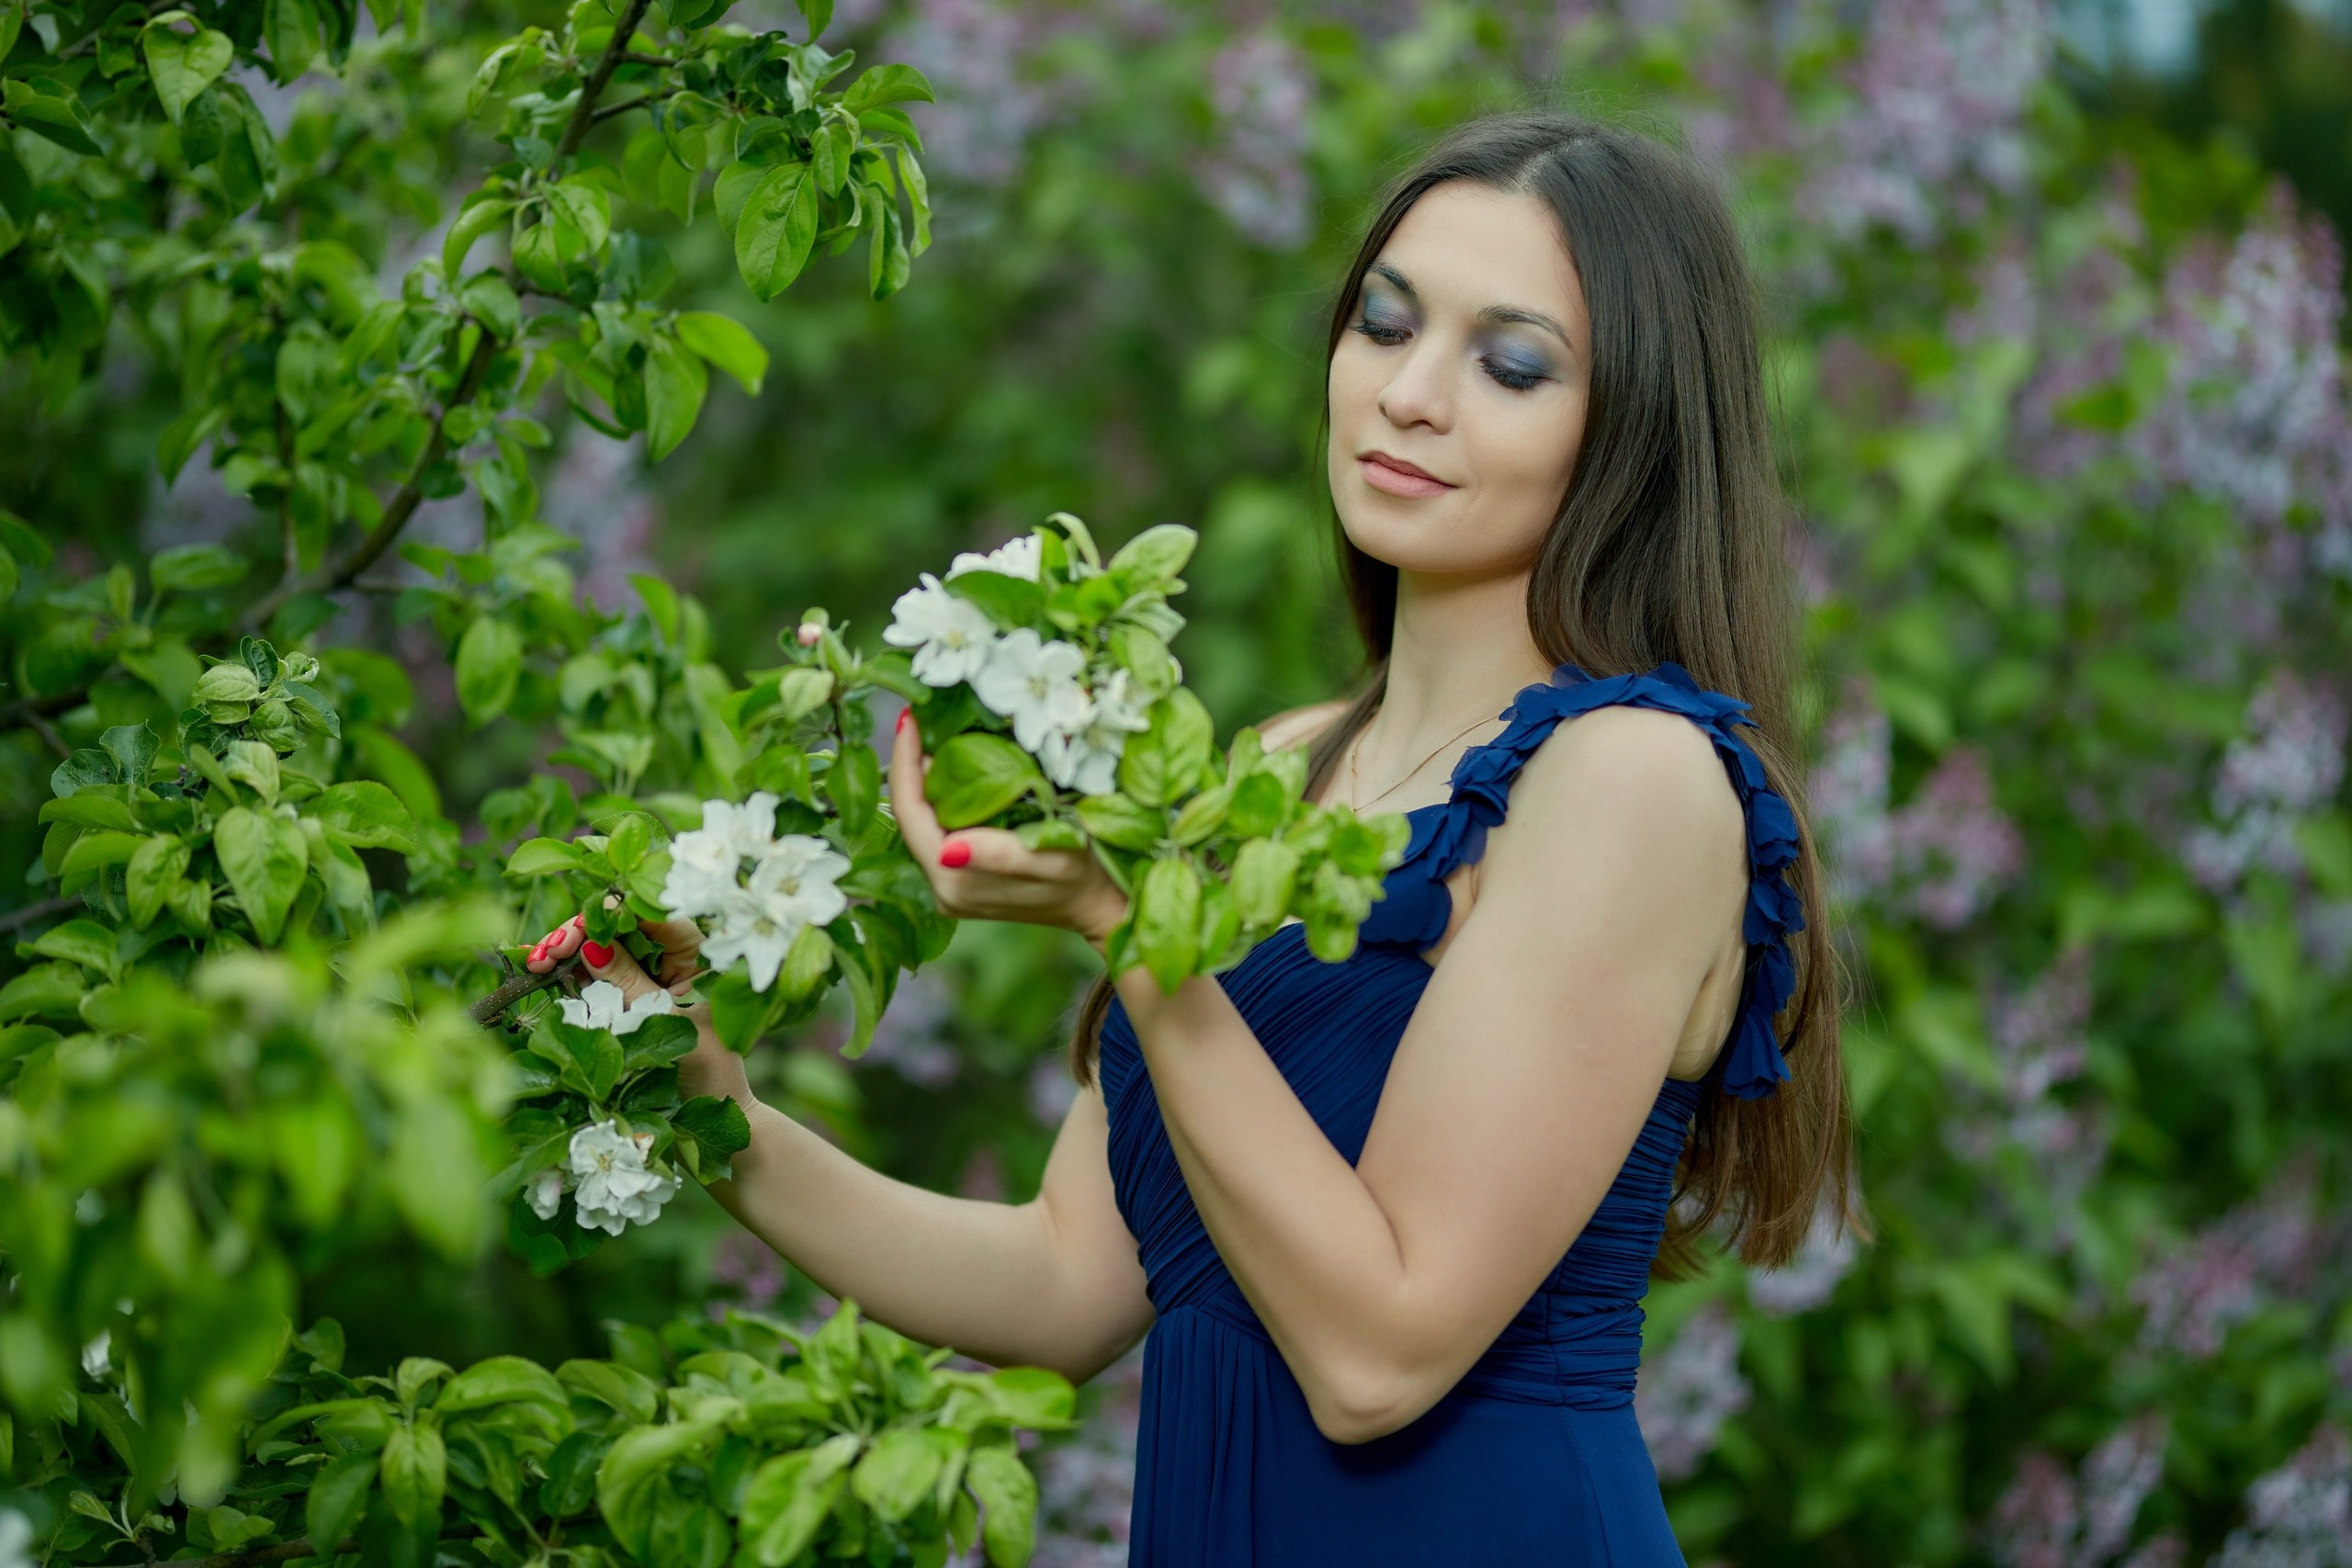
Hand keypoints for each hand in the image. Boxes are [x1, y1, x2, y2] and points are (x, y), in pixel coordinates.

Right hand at [524, 904, 751, 1103]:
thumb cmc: (704, 1062)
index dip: (611, 915)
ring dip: (570, 951)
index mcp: (701, 949)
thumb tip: (591, 946)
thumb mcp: (663, 1018)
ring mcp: (656, 968)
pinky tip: (545, 969)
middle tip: (545, 952)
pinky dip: (576, 970)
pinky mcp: (638, 986)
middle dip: (580, 933)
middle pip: (623, 925)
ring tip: (537, 962)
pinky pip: (605, 970)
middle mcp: (678, 951)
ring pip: (607, 946)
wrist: (712, 1100)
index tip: (577, 930)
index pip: (653, 914)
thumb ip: (629, 982)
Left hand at [888, 708, 1130, 949]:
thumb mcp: (1051, 860)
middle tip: (920, 718)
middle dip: (910, 765)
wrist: (1095, 904)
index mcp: (954, 881)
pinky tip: (950, 769)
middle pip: (910, 816)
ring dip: (923, 779)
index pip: (909, 813)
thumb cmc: (1081, 877)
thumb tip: (947, 850)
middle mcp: (941, 888)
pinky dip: (940, 796)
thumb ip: (998, 856)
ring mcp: (947, 886)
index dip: (905, 763)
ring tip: (930, 734)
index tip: (911, 718)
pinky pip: (937, 829)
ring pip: (921, 821)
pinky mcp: (957, 880)